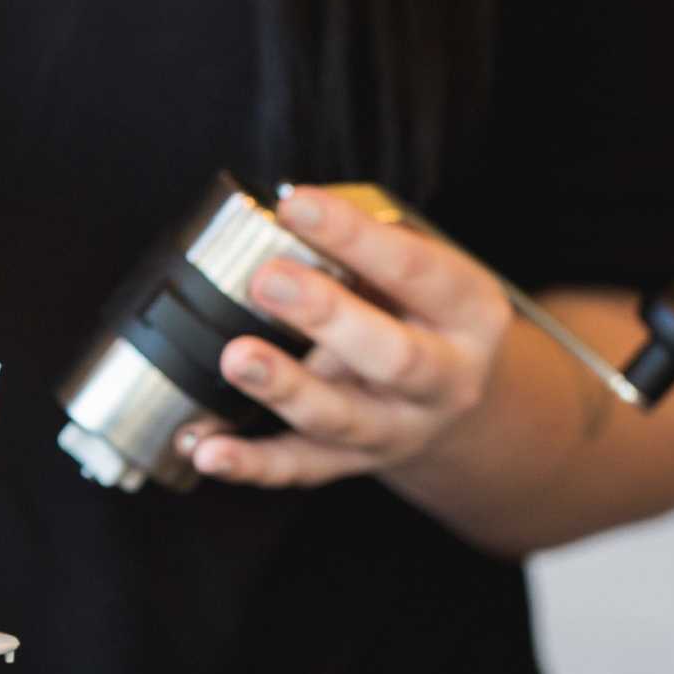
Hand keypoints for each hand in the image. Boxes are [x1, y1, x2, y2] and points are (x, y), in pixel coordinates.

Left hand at [184, 184, 514, 488]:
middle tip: (267, 280)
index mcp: (468, 313)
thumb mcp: (423, 271)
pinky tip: (206, 449)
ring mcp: (396, 429)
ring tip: (236, 358)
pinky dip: (249, 463)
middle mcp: (443, 379)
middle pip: (390, 356)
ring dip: (283, 388)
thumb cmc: (423, 314)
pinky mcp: (350, 463)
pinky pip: (297, 468)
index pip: (414, 269)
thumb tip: (289, 211)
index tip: (296, 205)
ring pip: (338, 418)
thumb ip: (366, 244)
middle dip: (326, 317)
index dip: (354, 236)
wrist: (456, 400)